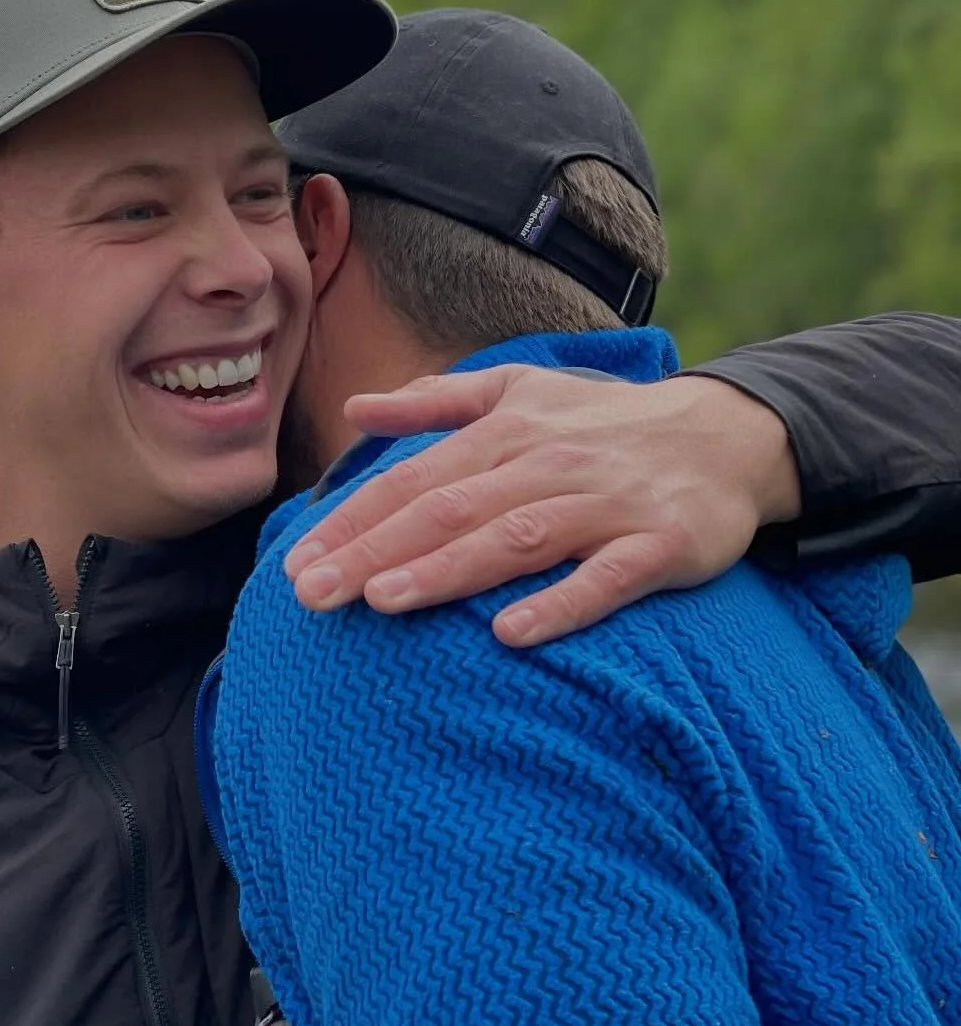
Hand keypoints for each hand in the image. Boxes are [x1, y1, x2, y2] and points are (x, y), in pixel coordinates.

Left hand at [284, 366, 801, 644]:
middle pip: (450, 510)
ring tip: (383, 601)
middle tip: (312, 594)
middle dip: (376, 551)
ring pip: (515, 538)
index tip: (297, 562)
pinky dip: (561, 604)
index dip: (353, 520)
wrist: (729, 433)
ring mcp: (605, 505)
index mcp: (506, 432)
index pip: (413, 480)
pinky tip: (513, 635)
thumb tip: (356, 407)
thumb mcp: (521, 390)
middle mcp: (548, 464)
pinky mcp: (660, 545)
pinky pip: (607, 579)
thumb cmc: (606, 422)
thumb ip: (436, 401)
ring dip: (448, 570)